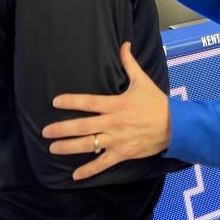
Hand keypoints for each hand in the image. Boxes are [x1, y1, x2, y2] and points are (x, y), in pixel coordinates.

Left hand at [41, 42, 171, 180]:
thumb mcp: (143, 81)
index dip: (71, 101)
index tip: (55, 101)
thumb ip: (129, 63)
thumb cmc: (157, 102)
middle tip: (45, 131)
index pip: (89, 102)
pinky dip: (89, 170)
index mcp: (117, 104)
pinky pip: (103, 163)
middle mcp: (113, 123)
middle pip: (83, 126)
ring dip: (69, 147)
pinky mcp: (123, 153)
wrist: (175, 126)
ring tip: (52, 148)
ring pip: (88, 145)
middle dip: (62, 129)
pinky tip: (75, 176)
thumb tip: (124, 44)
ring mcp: (117, 140)